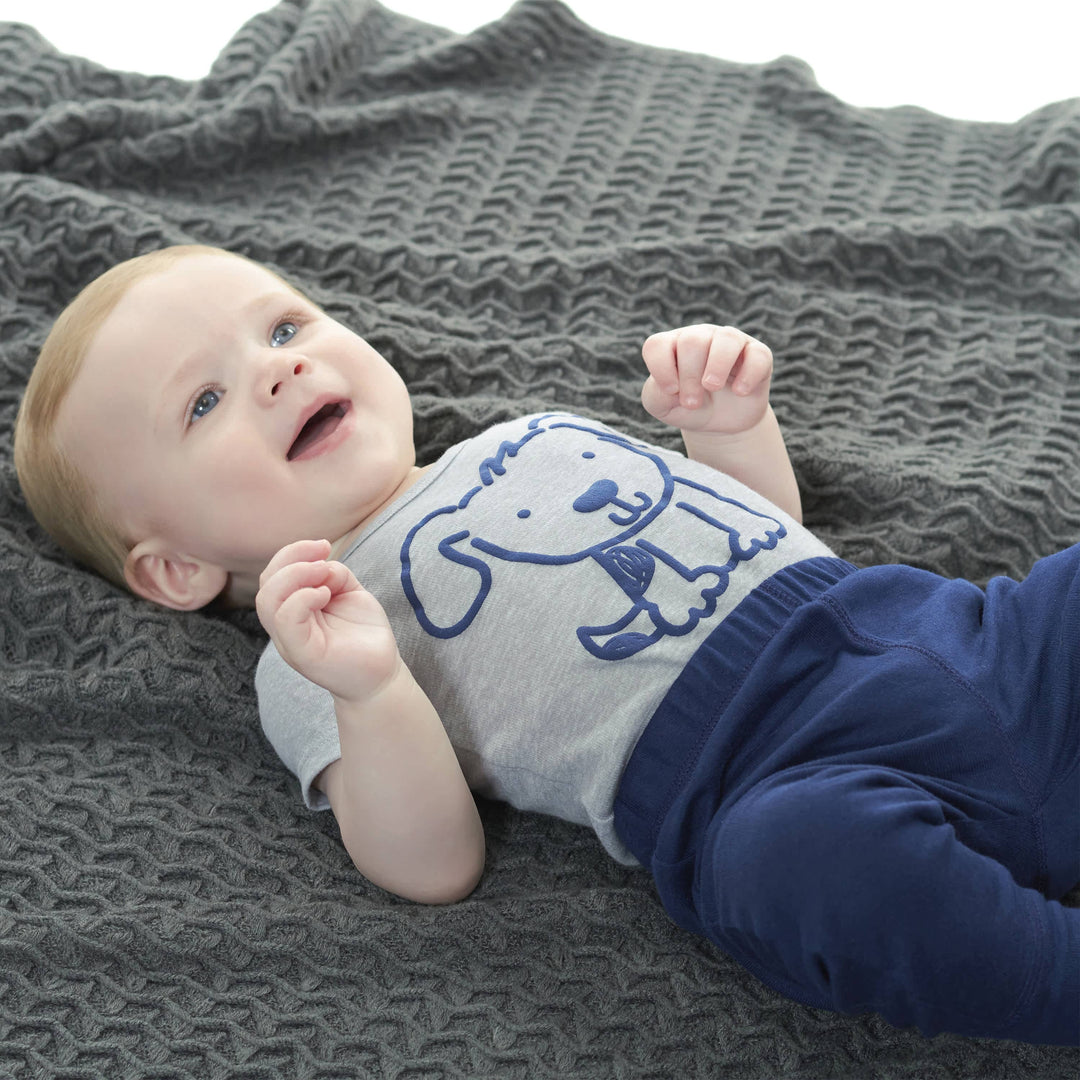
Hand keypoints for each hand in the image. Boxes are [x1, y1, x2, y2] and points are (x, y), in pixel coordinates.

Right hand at [256, 539, 400, 704]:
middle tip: (323, 555)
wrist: (381, 674)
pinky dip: (302, 598)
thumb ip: (333, 574)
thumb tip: (322, 564)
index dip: (292, 553)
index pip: (272, 576)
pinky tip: (326, 594)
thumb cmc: (363, 634)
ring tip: (324, 572)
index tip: (323, 545)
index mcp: (292, 610)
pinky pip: (286, 620)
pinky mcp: (303, 654)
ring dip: (295, 575)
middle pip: (266, 584)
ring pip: (267, 601)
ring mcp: (290, 641)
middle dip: (291, 558)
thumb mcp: (349, 593)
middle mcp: (285, 626)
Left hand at [641, 324, 772, 435]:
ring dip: (717, 367)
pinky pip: (757, 354)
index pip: (657, 344)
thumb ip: (656, 395)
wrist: (719, 422)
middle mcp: (700, 336)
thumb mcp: (663, 406)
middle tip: (692, 402)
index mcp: (672, 346)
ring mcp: (729, 342)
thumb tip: (672, 387)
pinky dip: (748, 374)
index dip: (661, 368)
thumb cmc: (687, 407)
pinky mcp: (757, 354)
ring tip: (713, 388)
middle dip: (690, 376)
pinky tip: (740, 391)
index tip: (671, 391)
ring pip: (726, 338)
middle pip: (692, 341)